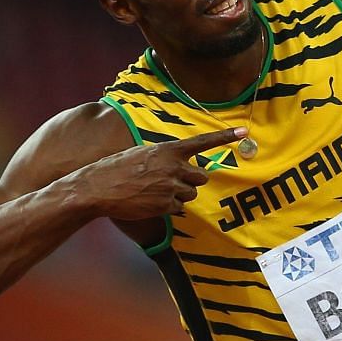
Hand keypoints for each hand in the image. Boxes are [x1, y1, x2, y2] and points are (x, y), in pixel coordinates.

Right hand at [74, 127, 247, 220]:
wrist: (98, 188)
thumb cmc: (115, 168)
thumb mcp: (140, 153)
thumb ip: (162, 157)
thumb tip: (174, 163)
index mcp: (167, 150)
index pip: (202, 142)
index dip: (224, 137)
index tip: (243, 132)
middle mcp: (173, 167)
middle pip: (201, 176)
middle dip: (191, 180)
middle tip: (173, 181)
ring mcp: (171, 187)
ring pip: (191, 193)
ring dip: (180, 194)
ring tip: (156, 191)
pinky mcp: (166, 205)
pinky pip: (179, 208)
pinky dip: (169, 207)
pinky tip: (151, 202)